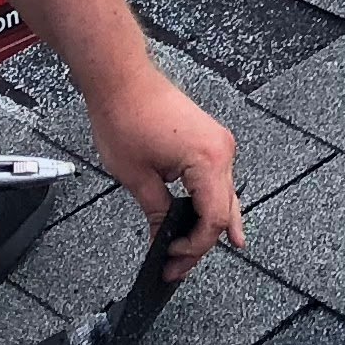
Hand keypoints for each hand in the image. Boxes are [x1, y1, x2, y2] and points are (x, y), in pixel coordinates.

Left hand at [94, 75, 241, 280]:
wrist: (121, 77)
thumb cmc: (126, 115)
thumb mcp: (136, 176)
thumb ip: (156, 211)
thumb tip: (162, 237)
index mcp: (210, 161)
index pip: (214, 219)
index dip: (194, 247)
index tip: (172, 263)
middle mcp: (223, 151)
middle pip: (224, 211)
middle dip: (201, 242)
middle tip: (177, 267)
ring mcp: (218, 144)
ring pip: (223, 197)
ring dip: (206, 224)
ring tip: (189, 252)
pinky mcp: (209, 139)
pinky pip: (216, 180)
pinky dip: (207, 203)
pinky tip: (202, 221)